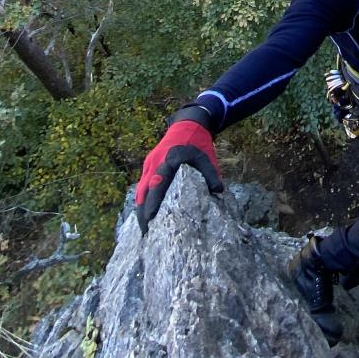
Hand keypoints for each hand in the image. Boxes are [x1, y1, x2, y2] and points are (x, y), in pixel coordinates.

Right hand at [135, 108, 223, 234]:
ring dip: (141, 207)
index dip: (152, 202)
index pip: (158, 184)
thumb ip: (211, 174)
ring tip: (144, 229)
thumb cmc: (198, 142)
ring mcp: (150, 164)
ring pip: (141, 189)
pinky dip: (143, 199)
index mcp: (169, 160)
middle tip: (144, 233)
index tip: (150, 219)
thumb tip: (218, 192)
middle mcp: (155, 163)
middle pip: (143, 191)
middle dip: (142, 212)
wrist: (187, 124)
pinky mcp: (149, 165)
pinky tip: (146, 214)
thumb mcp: (207, 156)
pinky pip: (143, 185)